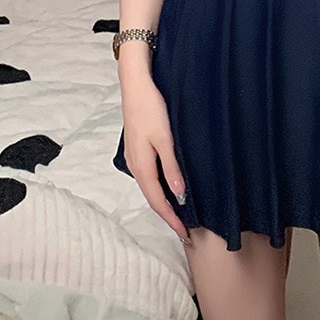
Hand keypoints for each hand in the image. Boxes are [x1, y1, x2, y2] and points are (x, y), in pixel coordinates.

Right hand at [121, 76, 191, 244]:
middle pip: (152, 196)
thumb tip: (178, 195)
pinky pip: (148, 175)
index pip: (157, 201)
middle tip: (185, 228)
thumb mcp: (165, 138)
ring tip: (178, 211)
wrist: (135, 85)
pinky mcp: (136, 148)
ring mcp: (134, 156)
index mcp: (142, 166)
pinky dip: (158, 186)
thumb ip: (171, 167)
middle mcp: (135, 165)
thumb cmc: (150, 108)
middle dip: (167, 214)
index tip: (185, 234)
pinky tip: (168, 184)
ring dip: (162, 200)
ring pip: (149, 186)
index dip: (171, 219)